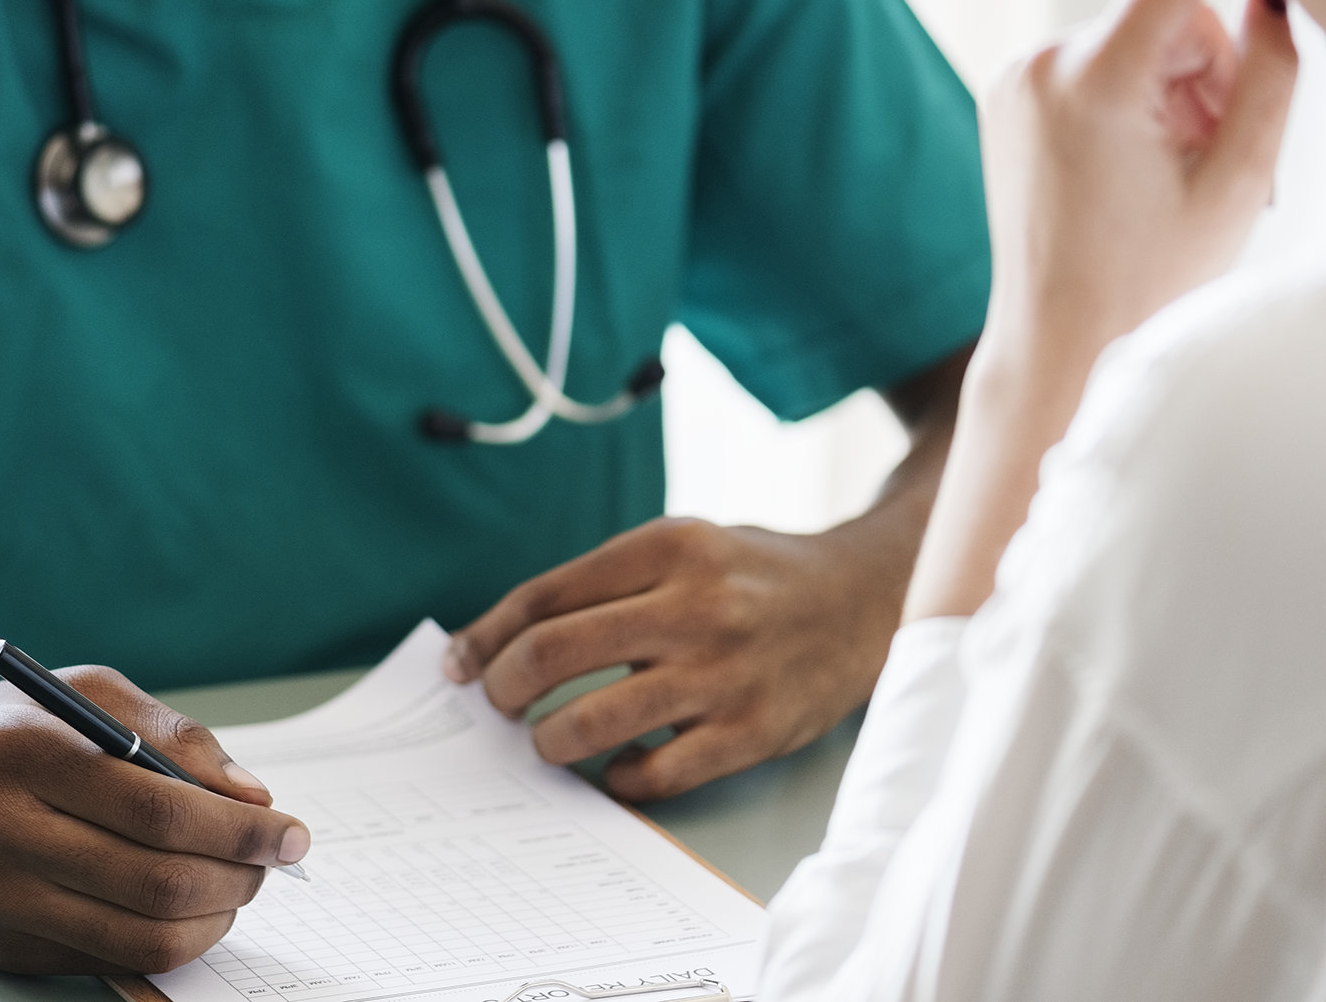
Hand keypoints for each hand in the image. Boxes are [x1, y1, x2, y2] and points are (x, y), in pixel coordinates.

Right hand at [0, 667, 309, 974]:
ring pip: (136, 937)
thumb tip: (251, 797)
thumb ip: (172, 736)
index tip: (291, 831)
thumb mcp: (78, 697)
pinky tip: (180, 907)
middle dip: (238, 878)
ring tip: (234, 887)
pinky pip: (103, 958)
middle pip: (155, 881)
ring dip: (211, 921)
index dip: (241, 829)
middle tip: (270, 861)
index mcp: (23, 751)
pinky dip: (162, 941)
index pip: (158, 807)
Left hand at [444, 517, 903, 800]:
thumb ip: (608, 584)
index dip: (488, 635)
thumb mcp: (684, 548)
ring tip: (549, 740)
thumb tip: (506, 640)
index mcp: (668, 548)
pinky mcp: (749, 732)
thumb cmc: (752, 578)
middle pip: (553, 653)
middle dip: (503, 687)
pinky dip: (619, 777)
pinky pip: (653, 775)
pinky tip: (620, 764)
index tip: (461, 663)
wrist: (863, 601)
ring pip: (591, 722)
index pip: (545, 596)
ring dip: (549, 740)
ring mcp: (722, 674)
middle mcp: (693, 606)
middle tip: (498, 703)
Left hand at [901, 0, 1297, 622]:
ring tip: (1188, 176)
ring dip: (1177, 93)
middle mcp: (1039, 65)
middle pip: (1165, 18)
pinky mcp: (1007, 100)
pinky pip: (1096, 70)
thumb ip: (1271, 68)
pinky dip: (1135, 102)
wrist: (1060, 344)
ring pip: (1134, 45)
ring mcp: (1014, 82)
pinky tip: (1147, 169)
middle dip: (1211, 72)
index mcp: (1093, 77)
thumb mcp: (1240, 175)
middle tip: (1229, 157)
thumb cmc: (1152, 279)